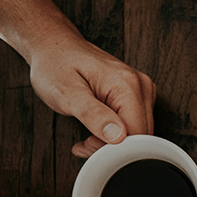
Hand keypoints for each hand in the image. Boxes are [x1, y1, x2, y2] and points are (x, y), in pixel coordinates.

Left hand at [26, 30, 156, 157]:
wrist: (55, 47)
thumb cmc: (56, 65)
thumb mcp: (67, 92)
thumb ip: (93, 115)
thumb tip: (117, 136)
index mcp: (127, 85)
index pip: (136, 134)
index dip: (114, 149)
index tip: (88, 146)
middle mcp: (140, 86)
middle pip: (141, 135)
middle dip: (113, 147)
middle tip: (85, 143)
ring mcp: (141, 90)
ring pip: (138, 133)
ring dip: (113, 143)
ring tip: (88, 135)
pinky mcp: (137, 95)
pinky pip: (134, 125)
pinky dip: (116, 134)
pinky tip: (97, 130)